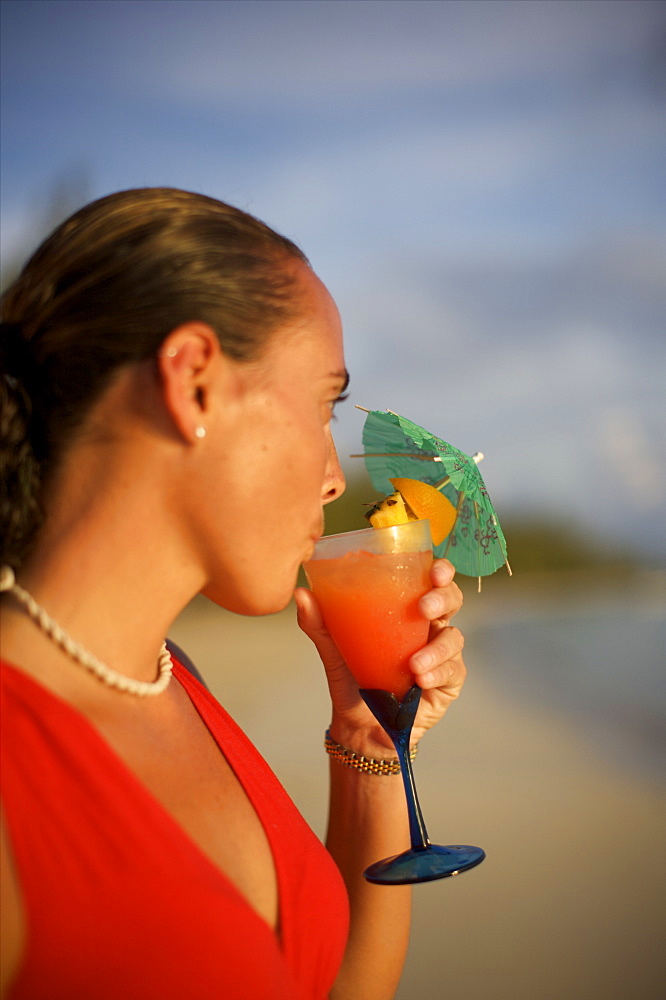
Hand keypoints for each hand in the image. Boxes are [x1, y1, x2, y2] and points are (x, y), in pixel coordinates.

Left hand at [294, 558, 466, 752]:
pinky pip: (452, 671)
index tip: (434, 571)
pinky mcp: (449, 681)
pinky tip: (421, 680)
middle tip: (424, 608)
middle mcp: (428, 627)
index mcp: (407, 609)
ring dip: (437, 648)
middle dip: (443, 598)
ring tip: (414, 664)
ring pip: (453, 638)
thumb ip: (319, 623)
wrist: (358, 725)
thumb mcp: (334, 648)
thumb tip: (300, 594)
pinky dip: (437, 673)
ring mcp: (442, 653)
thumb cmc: (352, 678)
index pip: (430, 580)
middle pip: (452, 600)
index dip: (440, 570)